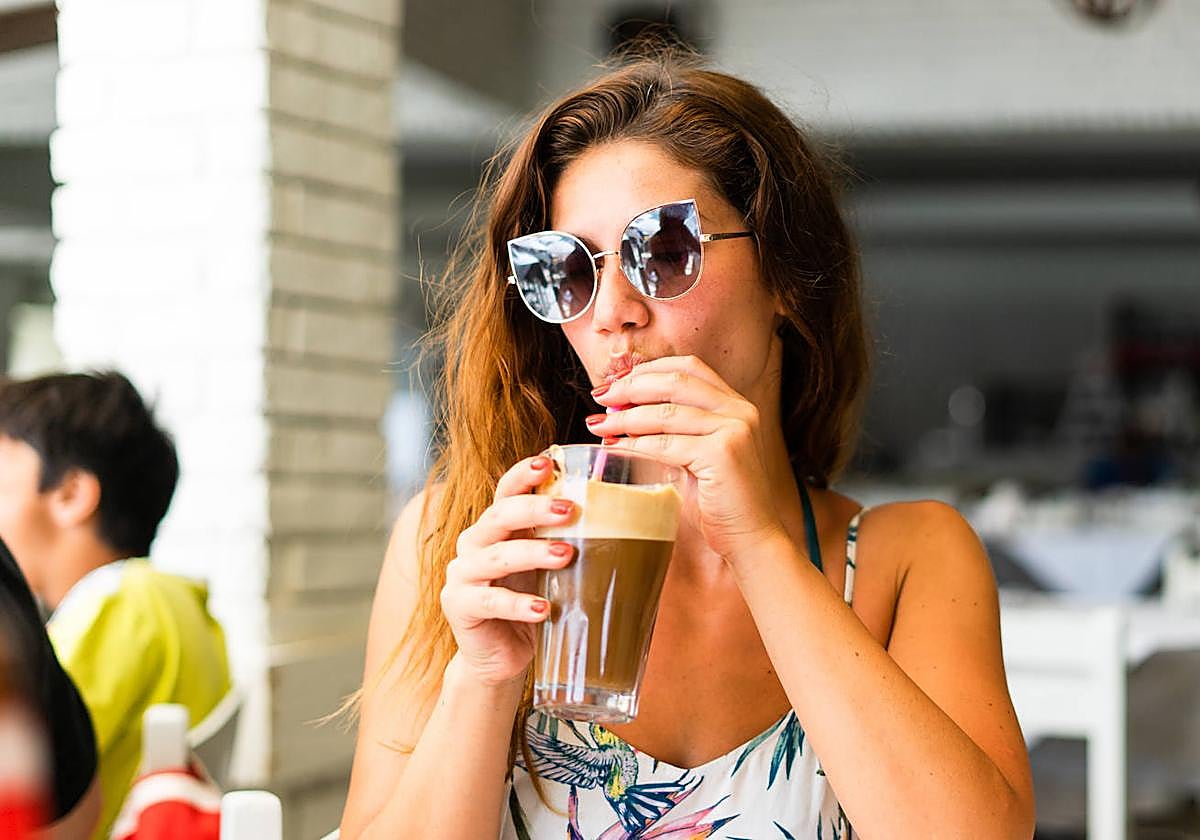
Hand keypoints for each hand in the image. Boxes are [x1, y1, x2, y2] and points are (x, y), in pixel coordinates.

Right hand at [440, 456, 576, 687]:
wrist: (503, 657)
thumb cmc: (533, 604)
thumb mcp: (550, 570)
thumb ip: (567, 543)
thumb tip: (623, 519)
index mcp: (496, 528)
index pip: (506, 491)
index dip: (523, 475)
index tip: (548, 463)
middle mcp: (474, 544)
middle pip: (499, 516)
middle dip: (534, 509)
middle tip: (570, 510)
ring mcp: (462, 574)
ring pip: (495, 556)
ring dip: (532, 553)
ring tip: (566, 555)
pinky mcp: (458, 606)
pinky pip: (488, 601)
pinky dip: (517, 604)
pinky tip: (542, 609)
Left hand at [588, 355, 786, 562]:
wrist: (751, 539)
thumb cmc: (719, 500)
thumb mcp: (696, 453)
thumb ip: (672, 429)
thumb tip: (619, 411)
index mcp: (735, 404)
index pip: (688, 367)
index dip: (648, 370)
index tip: (616, 383)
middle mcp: (739, 410)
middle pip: (675, 381)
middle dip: (631, 387)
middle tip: (601, 398)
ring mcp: (734, 429)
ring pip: (666, 412)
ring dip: (625, 418)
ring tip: (599, 425)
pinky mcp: (723, 453)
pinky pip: (666, 443)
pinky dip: (635, 444)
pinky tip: (616, 449)